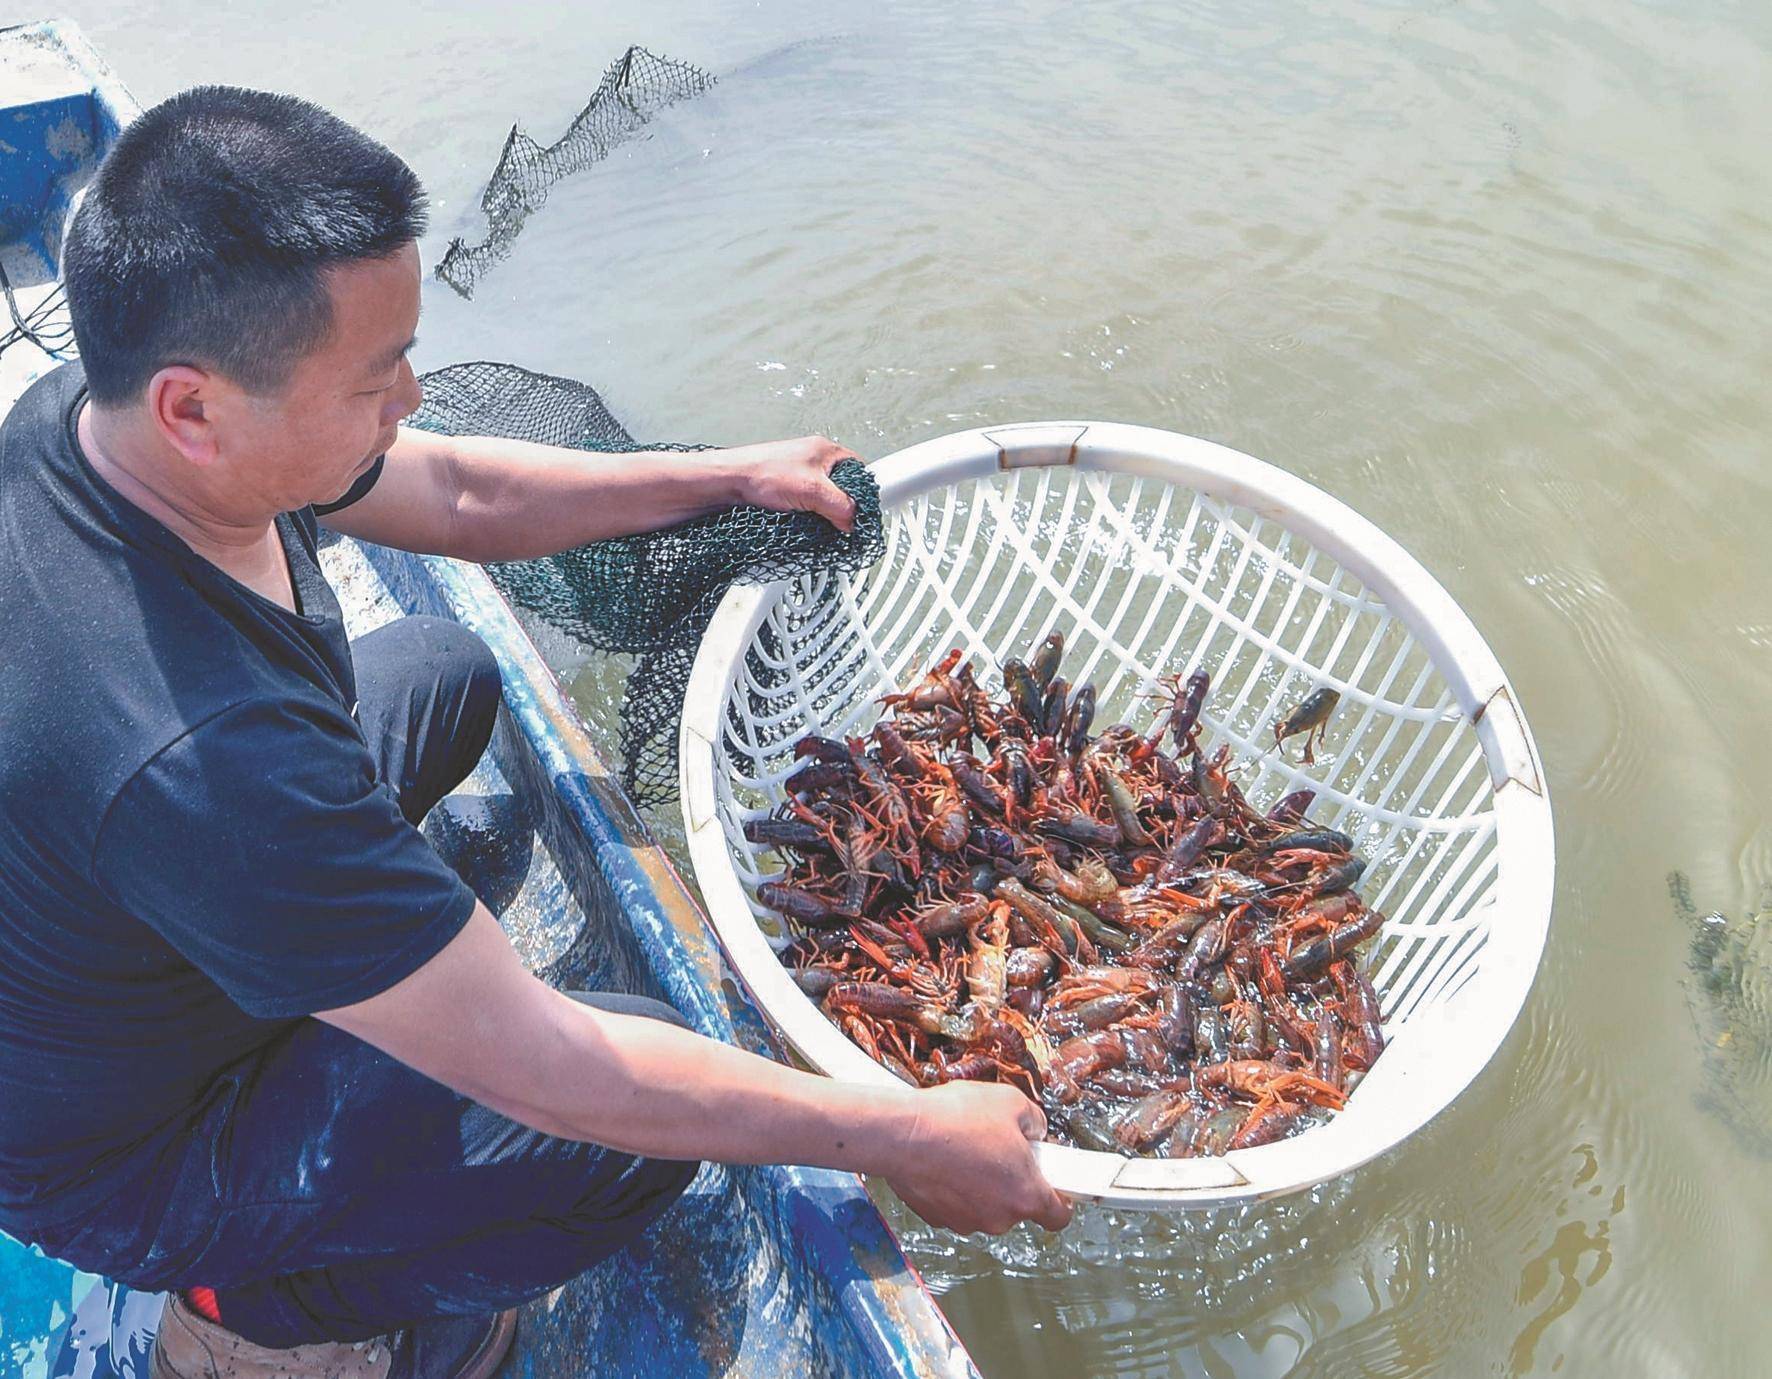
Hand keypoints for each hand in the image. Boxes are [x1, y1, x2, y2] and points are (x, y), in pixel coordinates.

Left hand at [727, 435, 861, 532]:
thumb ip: (841, 507)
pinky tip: (798, 523)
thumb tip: (854, 521)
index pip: (859, 472)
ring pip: (822, 501)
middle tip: (837, 523)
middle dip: (839, 508)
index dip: (862, 494)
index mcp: (826, 451)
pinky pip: (805, 507)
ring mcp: (798, 475)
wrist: (726, 483)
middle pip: (841, 489)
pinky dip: (805, 517)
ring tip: (813, 522)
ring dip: (820, 515)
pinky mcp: (784, 490)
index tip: (861, 514)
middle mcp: (813, 460)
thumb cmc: (761, 473)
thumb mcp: (813, 491)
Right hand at [879, 1083, 1072, 1234]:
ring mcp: (967, 1222)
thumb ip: (1035, 1122)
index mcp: (1026, 1194)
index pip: (1059, 1216)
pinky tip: (946, 1159)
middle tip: (999, 1148)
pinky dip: (955, 1187)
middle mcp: (999, 1217)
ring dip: (982, 1184)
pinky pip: (957, 1204)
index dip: (1060, 1199)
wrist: (902, 1134)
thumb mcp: (1012, 1102)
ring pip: (986, 1205)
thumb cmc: (956, 1119)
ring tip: (966, 1147)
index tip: (1054, 1184)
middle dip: (1012, 1179)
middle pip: (1018, 1205)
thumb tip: (1035, 1131)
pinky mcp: (939, 1219)